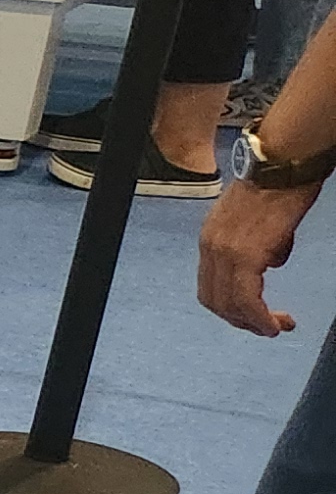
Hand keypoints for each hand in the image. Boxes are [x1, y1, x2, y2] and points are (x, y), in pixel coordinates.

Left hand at [202, 174, 315, 334]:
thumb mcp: (259, 220)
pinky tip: (273, 325)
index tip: (251, 313)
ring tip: (273, 328)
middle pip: (214, 299)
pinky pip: (247, 299)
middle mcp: (211, 247)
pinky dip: (259, 318)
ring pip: (230, 304)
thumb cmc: (279, 186)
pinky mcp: (246, 256)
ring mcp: (225, 252)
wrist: (284, 165)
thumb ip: (261, 246)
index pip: (209, 284)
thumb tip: (271, 264)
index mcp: (211, 239)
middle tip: (264, 327)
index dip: (229, 305)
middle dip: (240, 319)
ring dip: (252, 322)